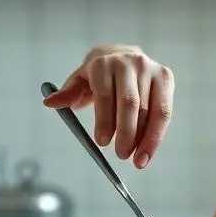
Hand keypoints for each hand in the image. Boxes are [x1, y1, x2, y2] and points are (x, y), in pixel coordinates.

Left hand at [42, 44, 174, 168]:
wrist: (123, 55)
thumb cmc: (99, 74)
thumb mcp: (80, 81)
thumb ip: (68, 94)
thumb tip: (49, 102)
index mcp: (104, 63)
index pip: (104, 94)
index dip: (104, 120)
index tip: (101, 143)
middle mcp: (130, 62)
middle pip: (130, 103)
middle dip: (126, 132)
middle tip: (121, 155)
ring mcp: (151, 69)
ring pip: (150, 110)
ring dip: (144, 139)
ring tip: (137, 161)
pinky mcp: (166, 78)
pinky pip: (164, 112)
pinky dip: (157, 136)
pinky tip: (148, 152)